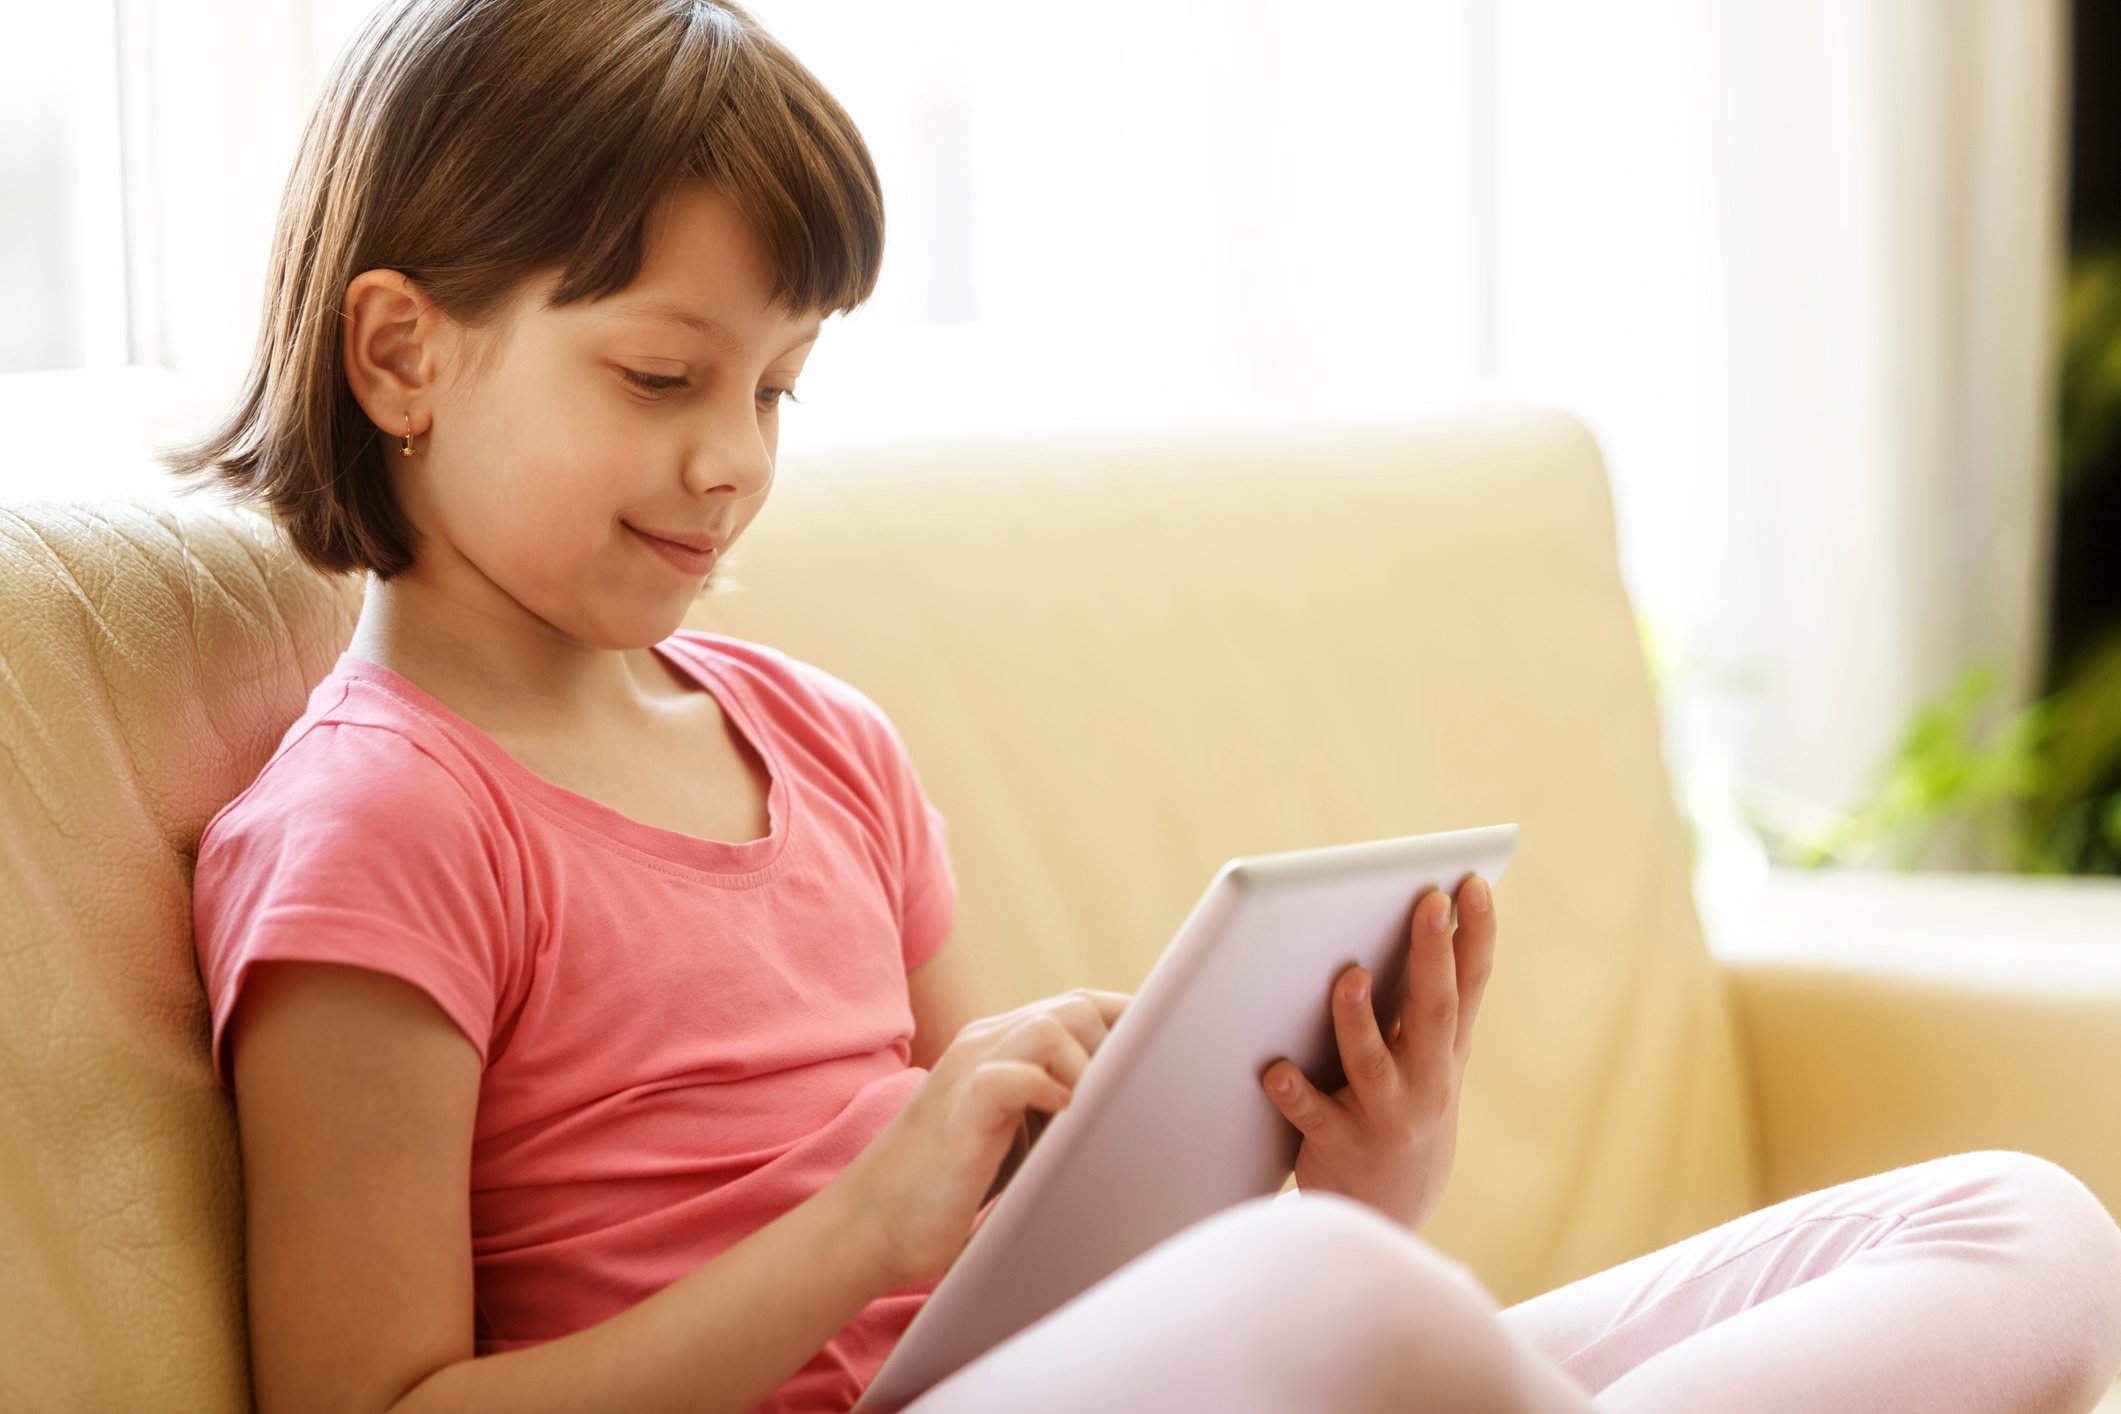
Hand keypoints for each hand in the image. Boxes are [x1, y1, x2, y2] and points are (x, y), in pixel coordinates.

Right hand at [835, 987, 1133, 1288]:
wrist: (871, 1223)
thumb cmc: (949, 1186)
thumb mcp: (1017, 1135)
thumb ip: (1059, 1108)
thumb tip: (1135, 1110)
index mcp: (1001, 1043)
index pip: (1080, 1005)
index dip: (1129, 1024)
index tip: (1167, 1059)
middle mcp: (986, 1042)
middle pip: (1077, 1006)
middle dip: (1119, 1049)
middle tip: (1136, 1099)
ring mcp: (970, 1068)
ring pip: (1053, 1024)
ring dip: (1091, 1067)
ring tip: (1102, 1114)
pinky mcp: (961, 1106)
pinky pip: (1015, 1074)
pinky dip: (1049, 1091)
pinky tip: (1063, 1123)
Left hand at [1259, 873, 1495, 1231]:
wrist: (1387, 1216)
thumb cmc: (1401, 1111)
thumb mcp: (1429, 1061)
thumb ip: (1424, 1003)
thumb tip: (1423, 920)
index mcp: (1447, 1052)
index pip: (1470, 984)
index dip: (1476, 934)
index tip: (1471, 883)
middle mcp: (1428, 1083)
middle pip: (1433, 1011)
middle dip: (1431, 955)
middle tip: (1427, 901)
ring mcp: (1387, 1117)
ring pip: (1373, 1065)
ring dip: (1360, 1020)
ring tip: (1348, 976)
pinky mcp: (1341, 1148)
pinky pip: (1313, 1117)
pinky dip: (1293, 1092)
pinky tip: (1272, 1070)